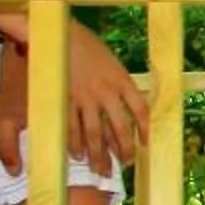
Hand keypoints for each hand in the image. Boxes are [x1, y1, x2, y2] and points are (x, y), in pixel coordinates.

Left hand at [0, 21, 146, 176]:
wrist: (46, 31)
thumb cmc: (25, 69)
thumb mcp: (5, 111)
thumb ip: (7, 143)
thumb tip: (13, 172)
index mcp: (63, 112)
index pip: (75, 142)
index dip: (82, 157)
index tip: (87, 169)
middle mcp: (86, 103)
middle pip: (98, 137)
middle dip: (104, 158)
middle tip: (108, 175)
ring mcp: (105, 90)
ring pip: (117, 124)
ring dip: (123, 145)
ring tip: (127, 161)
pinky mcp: (119, 77)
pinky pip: (136, 104)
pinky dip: (142, 121)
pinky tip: (145, 136)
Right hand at [62, 20, 146, 175]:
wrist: (58, 34)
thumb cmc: (86, 44)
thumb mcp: (111, 61)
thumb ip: (118, 82)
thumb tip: (126, 101)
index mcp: (122, 79)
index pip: (140, 109)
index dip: (145, 129)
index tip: (146, 144)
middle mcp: (106, 92)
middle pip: (119, 128)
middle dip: (122, 150)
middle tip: (125, 165)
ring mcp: (85, 98)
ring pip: (96, 133)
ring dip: (100, 154)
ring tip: (103, 170)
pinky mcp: (65, 100)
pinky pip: (72, 127)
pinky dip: (74, 143)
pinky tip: (77, 155)